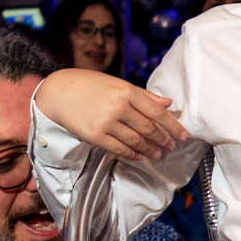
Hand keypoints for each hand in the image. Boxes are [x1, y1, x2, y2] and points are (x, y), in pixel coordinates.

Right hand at [40, 70, 187, 162]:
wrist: (58, 92)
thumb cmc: (89, 85)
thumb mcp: (117, 84)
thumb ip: (143, 95)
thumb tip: (167, 103)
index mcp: (126, 91)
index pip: (157, 112)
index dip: (172, 126)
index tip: (182, 135)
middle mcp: (118, 106)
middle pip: (148, 128)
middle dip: (163, 140)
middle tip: (171, 146)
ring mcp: (106, 122)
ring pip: (136, 141)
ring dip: (150, 149)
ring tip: (158, 154)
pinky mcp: (95, 136)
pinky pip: (119, 149)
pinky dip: (132, 154)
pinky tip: (140, 156)